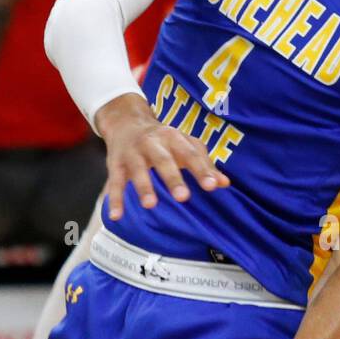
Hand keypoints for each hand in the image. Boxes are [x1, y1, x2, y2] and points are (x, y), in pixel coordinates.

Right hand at [95, 95, 230, 220]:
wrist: (126, 121)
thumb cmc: (164, 140)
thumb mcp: (185, 146)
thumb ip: (205, 165)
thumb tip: (225, 184)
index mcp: (173, 137)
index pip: (190, 154)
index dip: (202, 170)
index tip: (212, 186)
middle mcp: (152, 143)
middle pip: (163, 160)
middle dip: (172, 178)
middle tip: (183, 197)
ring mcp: (132, 153)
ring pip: (137, 170)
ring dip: (143, 187)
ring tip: (150, 205)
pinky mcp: (115, 164)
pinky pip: (115, 182)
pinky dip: (115, 199)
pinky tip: (117, 216)